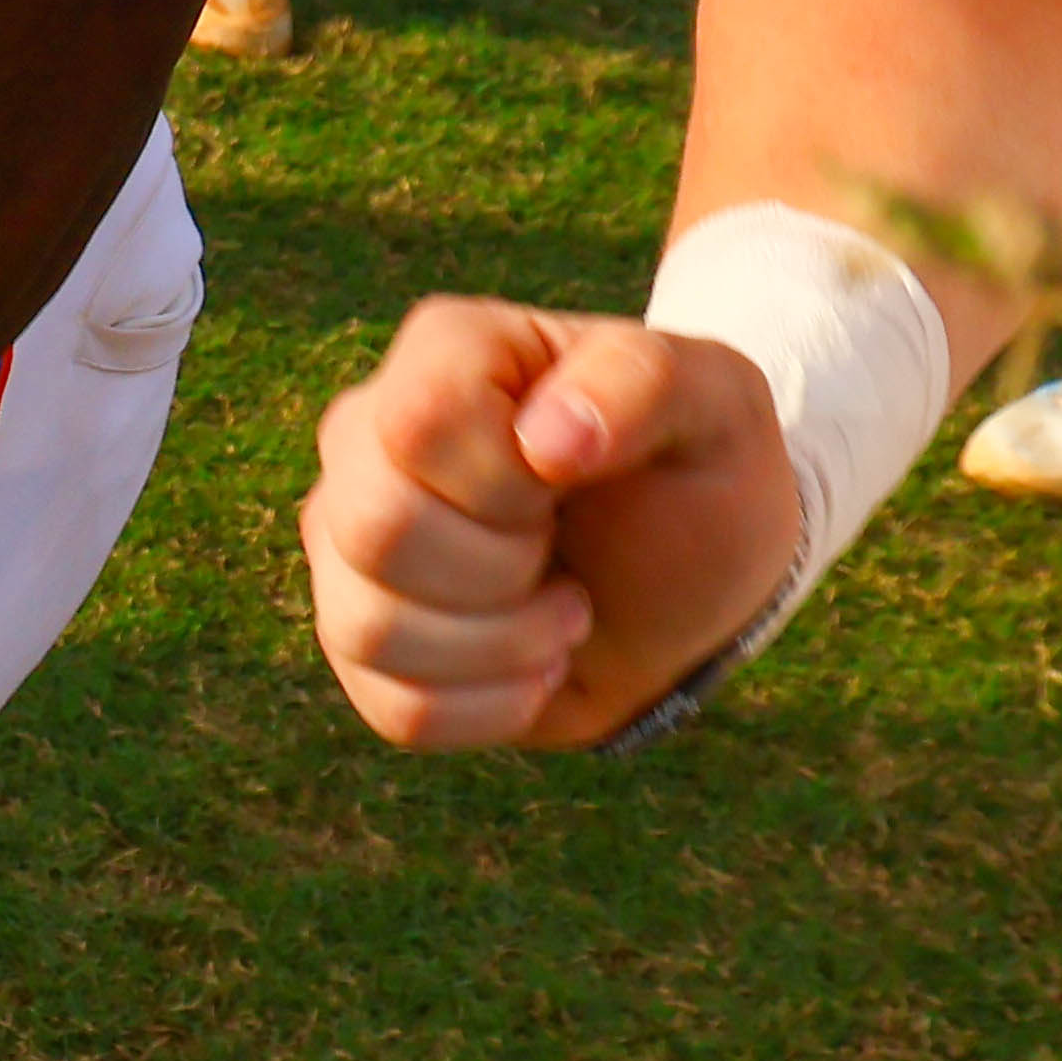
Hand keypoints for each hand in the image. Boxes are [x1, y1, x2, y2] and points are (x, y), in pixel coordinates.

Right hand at [301, 297, 801, 752]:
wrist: (691, 586)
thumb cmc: (695, 473)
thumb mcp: (715, 401)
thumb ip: (643, 382)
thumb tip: (543, 439)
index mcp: (446, 352)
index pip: (418, 421)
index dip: (505, 482)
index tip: (570, 479)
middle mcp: (365, 435)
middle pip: (374, 527)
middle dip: (505, 570)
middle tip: (562, 549)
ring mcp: (346, 541)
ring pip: (365, 626)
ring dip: (502, 647)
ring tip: (563, 614)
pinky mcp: (356, 637)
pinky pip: (391, 708)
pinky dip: (493, 708)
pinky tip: (537, 669)